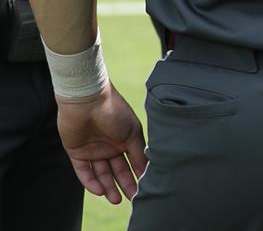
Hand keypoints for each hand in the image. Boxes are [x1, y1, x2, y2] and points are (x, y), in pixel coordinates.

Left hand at [55, 86, 146, 203]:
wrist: (88, 100)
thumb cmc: (114, 112)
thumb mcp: (132, 132)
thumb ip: (138, 152)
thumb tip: (147, 170)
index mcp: (125, 140)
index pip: (132, 162)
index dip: (137, 175)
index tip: (143, 189)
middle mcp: (110, 146)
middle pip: (117, 170)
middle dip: (124, 184)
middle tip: (130, 199)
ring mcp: (93, 150)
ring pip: (101, 173)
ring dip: (108, 187)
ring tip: (115, 199)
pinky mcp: (76, 153)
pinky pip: (84, 171)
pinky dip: (91, 182)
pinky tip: (100, 191)